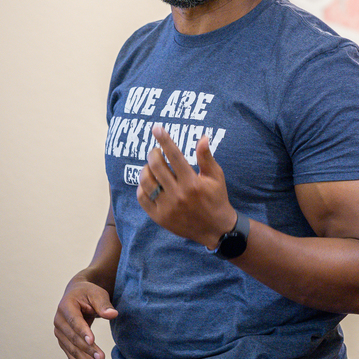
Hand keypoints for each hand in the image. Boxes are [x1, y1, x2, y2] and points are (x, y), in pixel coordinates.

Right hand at [53, 278, 117, 358]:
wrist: (77, 295)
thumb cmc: (87, 293)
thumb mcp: (97, 293)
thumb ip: (103, 304)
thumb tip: (112, 314)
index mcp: (66, 305)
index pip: (74, 321)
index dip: (82, 331)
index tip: (92, 341)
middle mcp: (59, 319)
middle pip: (72, 337)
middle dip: (87, 349)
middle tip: (101, 357)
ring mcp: (59, 331)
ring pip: (71, 348)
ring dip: (84, 358)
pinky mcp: (63, 339)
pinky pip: (70, 352)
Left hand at [137, 125, 236, 247]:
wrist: (215, 230)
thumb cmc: (216, 198)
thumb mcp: (216, 177)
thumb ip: (206, 157)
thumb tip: (202, 137)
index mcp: (192, 182)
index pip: (174, 155)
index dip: (164, 140)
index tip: (157, 128)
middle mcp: (178, 194)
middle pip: (156, 166)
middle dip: (153, 153)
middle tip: (156, 152)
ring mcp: (167, 207)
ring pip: (146, 181)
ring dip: (145, 169)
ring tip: (151, 167)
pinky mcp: (159, 218)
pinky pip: (142, 198)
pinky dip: (142, 187)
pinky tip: (149, 183)